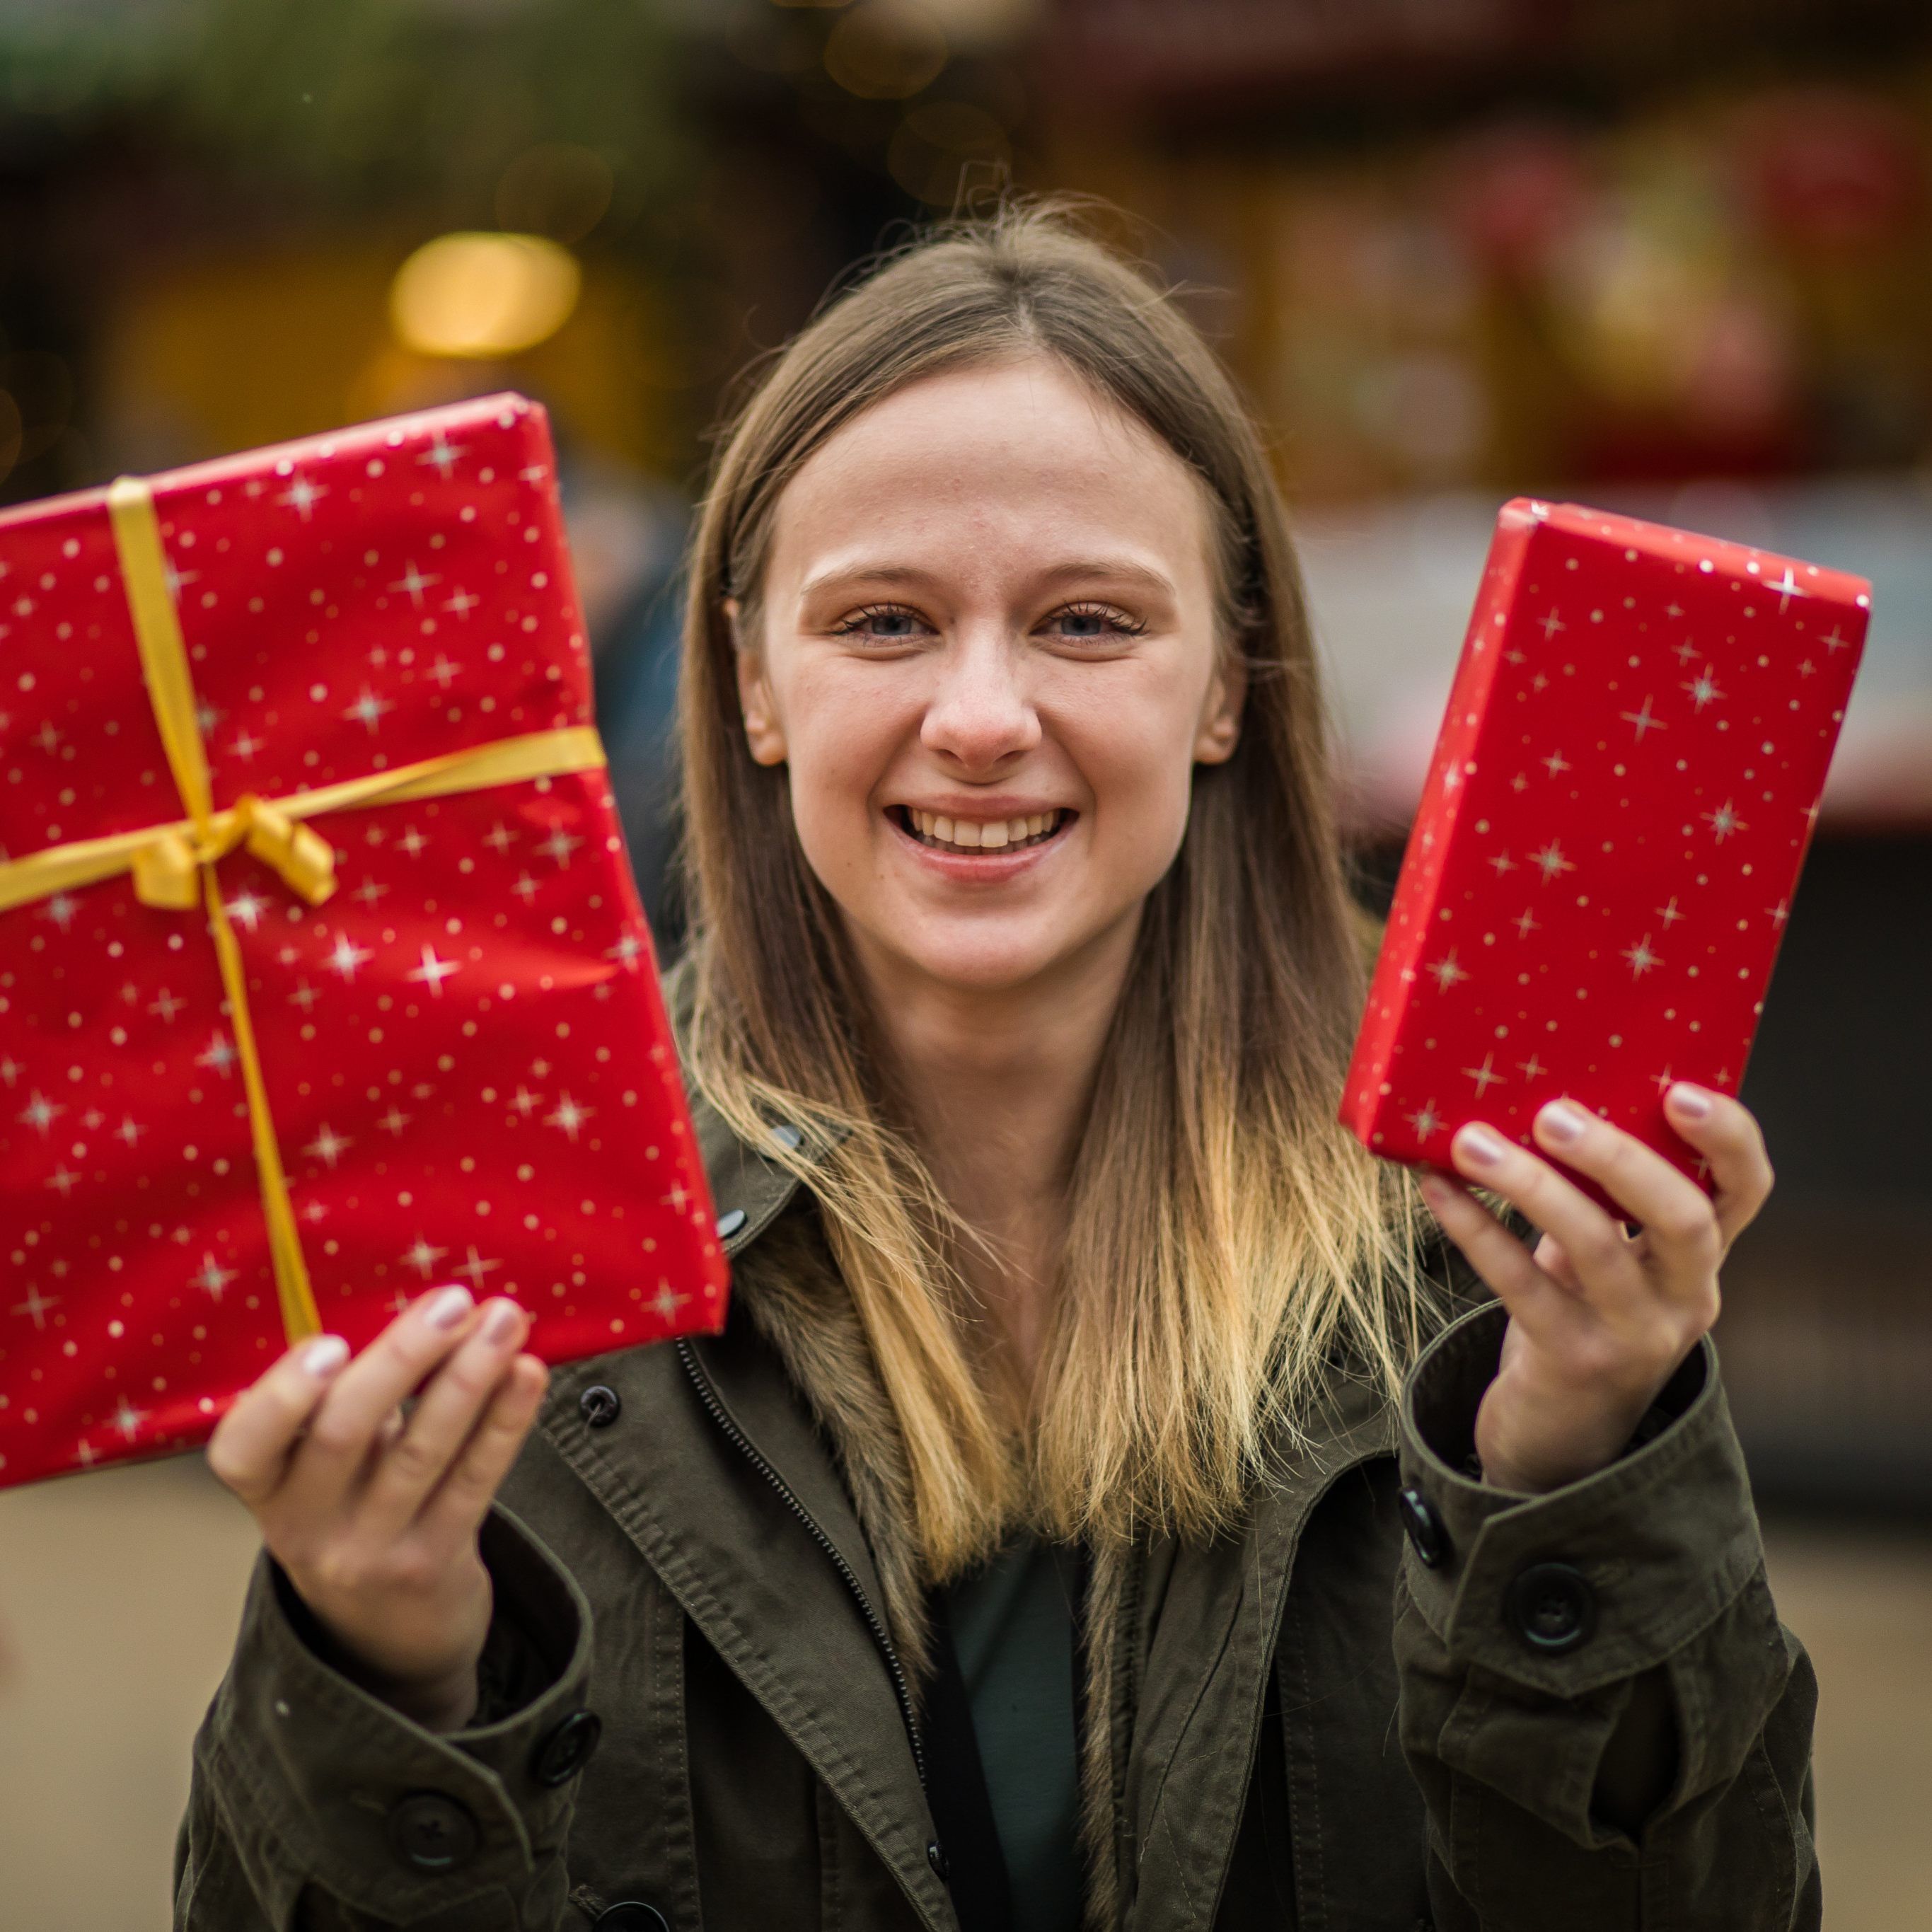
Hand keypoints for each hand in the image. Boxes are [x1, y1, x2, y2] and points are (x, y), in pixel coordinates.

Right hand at [206, 1284, 549, 1730]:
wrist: (388, 1638)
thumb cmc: (355, 1513)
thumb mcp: (324, 1474)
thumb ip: (349, 1403)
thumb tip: (417, 1307)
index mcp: (267, 1490)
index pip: (241, 1450)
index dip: (280, 1398)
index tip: (329, 1343)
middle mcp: (308, 1527)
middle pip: (344, 1435)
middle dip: (403, 1359)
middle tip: (453, 1302)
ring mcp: (371, 1551)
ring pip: (421, 1454)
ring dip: (469, 1378)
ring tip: (505, 1321)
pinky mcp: (436, 1564)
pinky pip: (474, 1483)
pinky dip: (505, 1422)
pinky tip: (527, 1374)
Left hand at [1415, 1082, 1772, 1494]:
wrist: (1560, 1435)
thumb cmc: (1581, 1312)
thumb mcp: (1609, 1256)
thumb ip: (1600, 1194)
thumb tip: (1533, 1092)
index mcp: (1700, 1256)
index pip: (1746, 1189)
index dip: (1729, 1138)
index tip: (1683, 1091)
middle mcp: (1684, 1296)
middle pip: (1683, 1219)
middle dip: (1622, 1159)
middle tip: (1553, 1113)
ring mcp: (1634, 1335)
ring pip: (1595, 1248)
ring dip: (1529, 1185)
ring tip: (1471, 1142)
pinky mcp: (1573, 1362)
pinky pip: (1521, 1285)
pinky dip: (1475, 1229)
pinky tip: (1436, 1189)